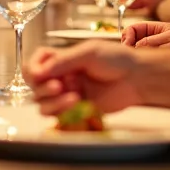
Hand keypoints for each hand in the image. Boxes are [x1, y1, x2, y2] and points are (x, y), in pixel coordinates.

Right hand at [25, 43, 146, 116]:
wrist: (137, 78)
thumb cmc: (116, 59)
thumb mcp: (89, 52)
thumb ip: (63, 61)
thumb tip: (40, 72)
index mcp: (61, 60)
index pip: (34, 64)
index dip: (33, 69)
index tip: (39, 74)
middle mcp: (61, 77)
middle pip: (34, 87)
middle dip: (42, 88)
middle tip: (58, 86)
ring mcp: (67, 94)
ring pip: (43, 104)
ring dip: (52, 102)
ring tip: (73, 98)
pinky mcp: (76, 110)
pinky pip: (58, 116)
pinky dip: (63, 112)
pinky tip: (77, 104)